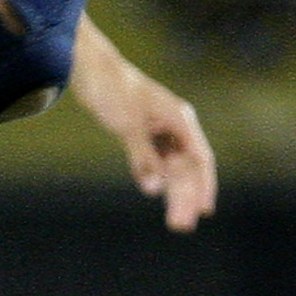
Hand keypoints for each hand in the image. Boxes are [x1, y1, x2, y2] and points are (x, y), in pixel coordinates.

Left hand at [71, 50, 215, 231]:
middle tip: (180, 226)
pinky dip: (156, 178)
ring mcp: (159, 130)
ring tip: (174, 221)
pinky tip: (155, 193)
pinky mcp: (143, 134)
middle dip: (185, 197)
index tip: (204, 210)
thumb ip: (142, 157)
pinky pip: (156, 162)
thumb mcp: (128, 125)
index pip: (200, 158)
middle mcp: (174, 126)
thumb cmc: (113, 89)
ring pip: (173, 168)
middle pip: (186, 168)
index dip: (204, 185)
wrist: (90, 68)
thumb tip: (154, 189)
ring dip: (173, 193)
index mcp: (179, 118)